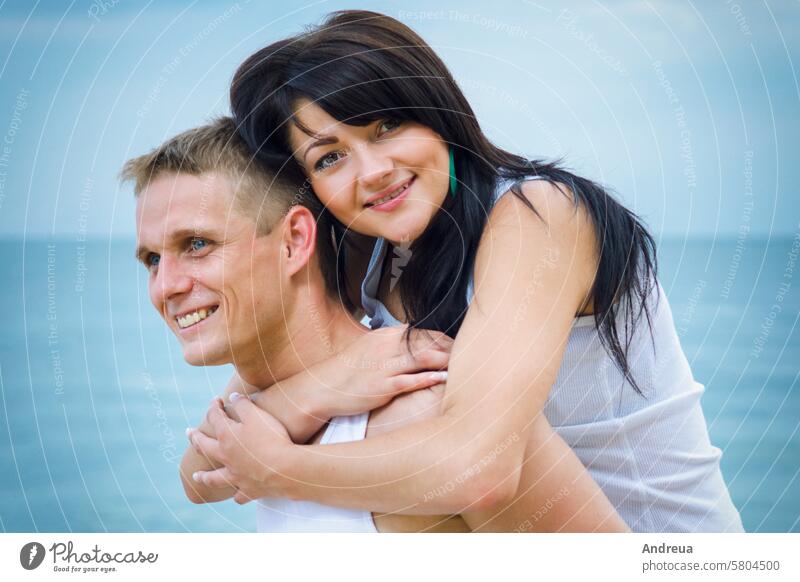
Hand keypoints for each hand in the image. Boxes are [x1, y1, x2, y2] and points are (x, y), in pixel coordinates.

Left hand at [188, 393, 292, 504]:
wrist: (285, 470)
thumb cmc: (271, 439)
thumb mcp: (257, 415)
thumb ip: (243, 405)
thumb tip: (233, 397)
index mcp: (227, 436)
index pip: (215, 418)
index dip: (214, 407)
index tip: (216, 400)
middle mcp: (226, 457)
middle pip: (204, 447)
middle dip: (195, 438)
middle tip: (189, 432)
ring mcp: (236, 476)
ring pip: (214, 477)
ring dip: (204, 476)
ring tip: (196, 476)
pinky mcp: (249, 490)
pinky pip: (239, 496)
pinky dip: (237, 496)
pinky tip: (236, 497)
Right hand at [308, 325, 452, 417]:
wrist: (323, 388)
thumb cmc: (347, 371)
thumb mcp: (369, 348)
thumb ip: (391, 344)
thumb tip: (410, 340)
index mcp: (384, 336)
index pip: (421, 332)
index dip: (442, 338)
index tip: (456, 345)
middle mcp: (386, 347)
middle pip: (426, 342)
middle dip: (449, 347)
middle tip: (468, 353)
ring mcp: (385, 367)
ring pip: (422, 358)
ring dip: (444, 360)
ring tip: (462, 363)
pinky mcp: (383, 386)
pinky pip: (411, 380)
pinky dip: (428, 378)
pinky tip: (443, 378)